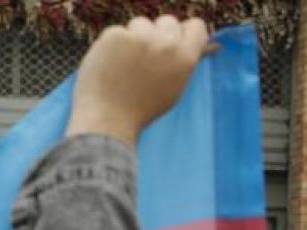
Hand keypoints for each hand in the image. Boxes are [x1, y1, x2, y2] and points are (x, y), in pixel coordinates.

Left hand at [66, 15, 208, 146]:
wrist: (106, 121)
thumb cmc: (139, 111)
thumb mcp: (174, 89)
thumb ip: (185, 63)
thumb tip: (211, 47)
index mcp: (185, 57)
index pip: (195, 26)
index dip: (183, 34)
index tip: (172, 43)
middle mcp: (166, 44)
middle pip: (166, 21)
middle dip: (156, 36)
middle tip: (142, 60)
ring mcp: (139, 39)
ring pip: (140, 24)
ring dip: (133, 38)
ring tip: (124, 65)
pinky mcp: (115, 37)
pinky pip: (116, 32)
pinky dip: (111, 46)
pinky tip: (108, 66)